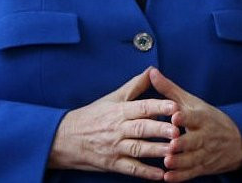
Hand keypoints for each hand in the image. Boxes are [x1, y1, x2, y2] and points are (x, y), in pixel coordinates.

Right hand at [48, 67, 179, 179]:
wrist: (64, 139)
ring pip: (138, 149)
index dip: (158, 107)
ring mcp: (115, 147)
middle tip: (177, 130)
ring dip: (156, 151)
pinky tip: (160, 175)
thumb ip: (135, 85)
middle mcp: (118, 129)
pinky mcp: (112, 164)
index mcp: (119, 111)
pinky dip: (145, 173)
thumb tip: (152, 70)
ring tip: (173, 150)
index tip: (174, 106)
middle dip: (160, 130)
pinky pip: (131, 168)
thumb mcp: (112, 98)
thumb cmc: (92, 116)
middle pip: (141, 129)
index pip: (141, 107)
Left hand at [147, 68, 241, 180]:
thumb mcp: (192, 102)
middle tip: (171, 145)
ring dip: (181, 161)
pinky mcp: (204, 167)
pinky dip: (181, 176)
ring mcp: (206, 152)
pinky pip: (192, 172)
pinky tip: (168, 178)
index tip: (175, 117)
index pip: (195, 117)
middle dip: (184, 143)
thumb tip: (152, 72)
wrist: (238, 141)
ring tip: (167, 162)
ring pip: (193, 158)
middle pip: (195, 140)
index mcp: (203, 117)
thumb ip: (170, 90)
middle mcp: (206, 135)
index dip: (185, 117)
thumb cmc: (208, 118)